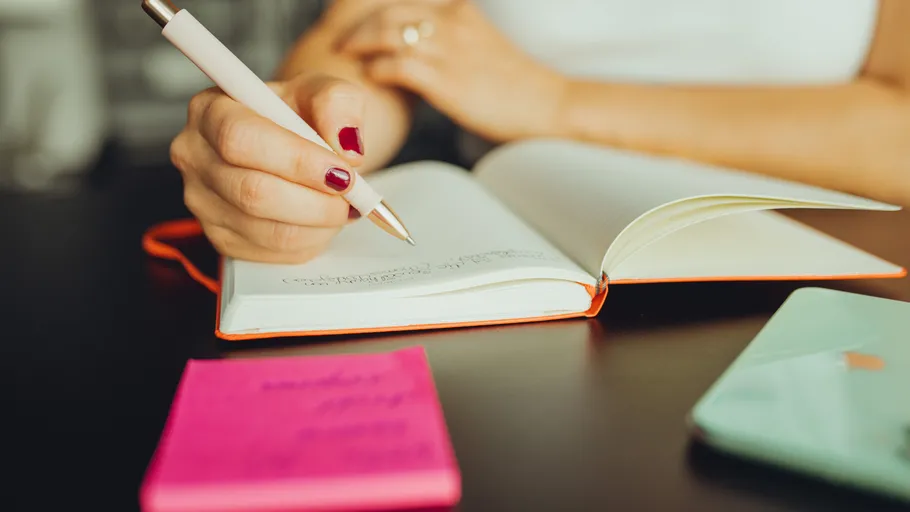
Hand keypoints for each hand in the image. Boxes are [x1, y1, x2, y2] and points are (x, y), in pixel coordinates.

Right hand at [170, 74, 368, 263]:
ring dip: (319, 222)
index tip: (343, 170)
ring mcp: (203, 203)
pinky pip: (275, 252)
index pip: (241, 139)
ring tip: (341, 203)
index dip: (297, 160)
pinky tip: (321, 218)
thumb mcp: (325, 92)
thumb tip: (347, 145)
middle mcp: (196, 157)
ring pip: (268, 230)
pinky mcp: (223, 238)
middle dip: (316, 200)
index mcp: (210, 110)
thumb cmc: (304, 113)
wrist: (301, 141)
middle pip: (253, 193)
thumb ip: (338, 104)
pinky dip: (311, 239)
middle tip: (352, 193)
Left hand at [337, 0, 565, 141]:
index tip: (357, 24)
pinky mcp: (448, 81)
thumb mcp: (484, 45)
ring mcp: (450, 51)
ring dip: (361, 45)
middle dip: (359, 27)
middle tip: (342, 42)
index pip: (406, 1)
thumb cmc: (516, 85)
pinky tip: (371, 78)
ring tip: (348, 58)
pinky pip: (399, 66)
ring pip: (388, 34)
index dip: (375, 11)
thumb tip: (421, 49)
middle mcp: (453, 23)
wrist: (547, 105)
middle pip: (389, 13)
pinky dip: (378, 70)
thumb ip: (453, 38)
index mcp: (461, 11)